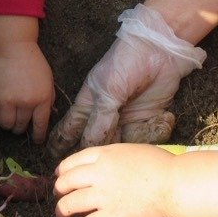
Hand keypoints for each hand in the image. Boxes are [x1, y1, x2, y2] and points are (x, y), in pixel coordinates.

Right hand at [0, 42, 54, 140]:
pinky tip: (0, 112)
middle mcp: (24, 102)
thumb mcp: (48, 82)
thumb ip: (48, 101)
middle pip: (20, 127)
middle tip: (20, 123)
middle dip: (21, 128)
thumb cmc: (34, 65)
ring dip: (9, 125)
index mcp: (41, 99)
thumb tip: (43, 120)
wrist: (14, 50)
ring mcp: (7, 100)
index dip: (38, 136)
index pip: (40, 125)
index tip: (36, 141)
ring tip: (10, 117)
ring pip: (6, 125)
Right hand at [47, 4, 204, 156]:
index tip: (53, 162)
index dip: (61, 144)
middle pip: (98, 142)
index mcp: (90, 104)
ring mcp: (128, 118)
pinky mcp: (149, 118)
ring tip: (152, 121)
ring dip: (140, 137)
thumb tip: (88, 146)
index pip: (70, 129)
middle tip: (107, 166)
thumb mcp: (108, 91)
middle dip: (103, 152)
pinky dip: (158, 129)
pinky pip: (149, 136)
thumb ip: (99, 119)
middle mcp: (107, 115)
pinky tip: (164, 116)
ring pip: (126, 143)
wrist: (162, 50)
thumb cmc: (126, 63)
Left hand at [55, 144, 175, 216]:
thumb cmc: (161, 165)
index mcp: (104, 155)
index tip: (60, 177)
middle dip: (59, 191)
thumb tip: (102, 166)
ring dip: (62, 211)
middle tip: (59, 197)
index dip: (62, 171)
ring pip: (69, 204)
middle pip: (65, 182)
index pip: (71, 162)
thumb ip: (112, 158)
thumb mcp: (130, 151)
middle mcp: (98, 174)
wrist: (175, 184)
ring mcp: (103, 196)